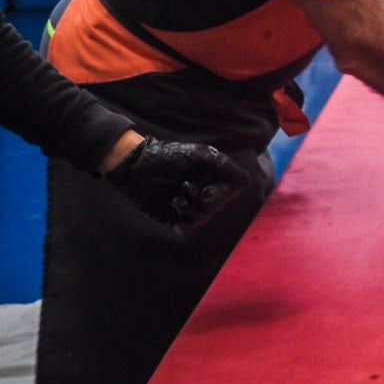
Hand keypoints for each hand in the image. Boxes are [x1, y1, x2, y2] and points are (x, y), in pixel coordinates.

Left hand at [104, 136, 249, 232]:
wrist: (135, 167)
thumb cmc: (167, 156)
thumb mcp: (198, 155)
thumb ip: (224, 166)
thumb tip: (247, 182)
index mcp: (213, 175)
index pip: (232, 191)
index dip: (225, 192)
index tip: (209, 186)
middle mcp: (204, 190)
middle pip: (220, 205)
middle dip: (207, 199)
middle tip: (187, 186)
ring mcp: (189, 205)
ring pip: (205, 217)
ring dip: (192, 208)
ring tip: (176, 196)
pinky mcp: (173, 217)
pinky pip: (188, 228)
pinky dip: (185, 223)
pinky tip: (175, 208)